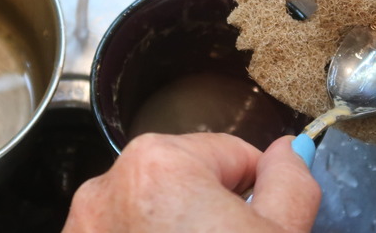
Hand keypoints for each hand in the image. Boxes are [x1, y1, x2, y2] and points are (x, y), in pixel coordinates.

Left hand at [62, 132, 320, 232]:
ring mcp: (84, 224)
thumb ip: (291, 182)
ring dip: (174, 227)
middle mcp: (108, 183)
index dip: (255, 191)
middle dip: (211, 209)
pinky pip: (121, 229)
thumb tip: (292, 149)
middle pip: (187, 179)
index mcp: (160, 162)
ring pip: (152, 206)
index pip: (230, 154)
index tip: (258, 222)